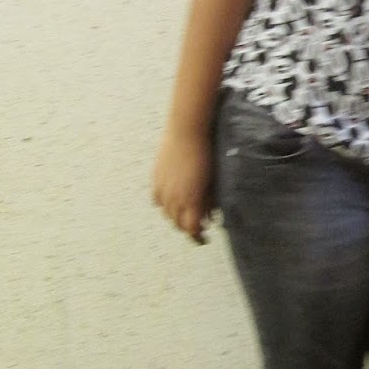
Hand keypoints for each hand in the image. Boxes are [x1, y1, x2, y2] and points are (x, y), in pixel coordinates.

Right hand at [152, 129, 214, 243]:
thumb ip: (209, 201)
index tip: (204, 239)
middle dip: (187, 228)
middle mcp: (173, 198)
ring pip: (166, 213)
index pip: (190, 229)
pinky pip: (157, 200)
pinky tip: (171, 201)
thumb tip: (210, 215)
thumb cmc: (205, 153)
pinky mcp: (156, 179)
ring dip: (176, 217)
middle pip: (177, 224)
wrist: (187, 130)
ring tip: (185, 214)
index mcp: (190, 200)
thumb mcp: (212, 181)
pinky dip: (164, 204)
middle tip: (197, 228)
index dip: (197, 237)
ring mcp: (162, 189)